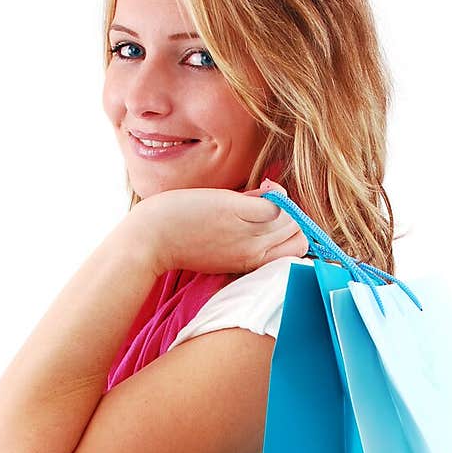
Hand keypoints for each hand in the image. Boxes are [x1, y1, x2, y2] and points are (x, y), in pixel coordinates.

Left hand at [130, 178, 309, 276]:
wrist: (152, 240)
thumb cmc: (182, 242)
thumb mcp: (222, 249)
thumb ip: (246, 233)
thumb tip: (268, 202)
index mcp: (251, 263)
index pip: (296, 252)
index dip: (292, 235)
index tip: (276, 224)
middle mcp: (254, 252)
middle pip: (299, 235)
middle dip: (290, 217)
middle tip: (266, 207)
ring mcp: (248, 233)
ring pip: (293, 218)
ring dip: (281, 203)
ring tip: (259, 197)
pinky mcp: (238, 211)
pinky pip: (276, 202)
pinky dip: (272, 193)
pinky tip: (254, 189)